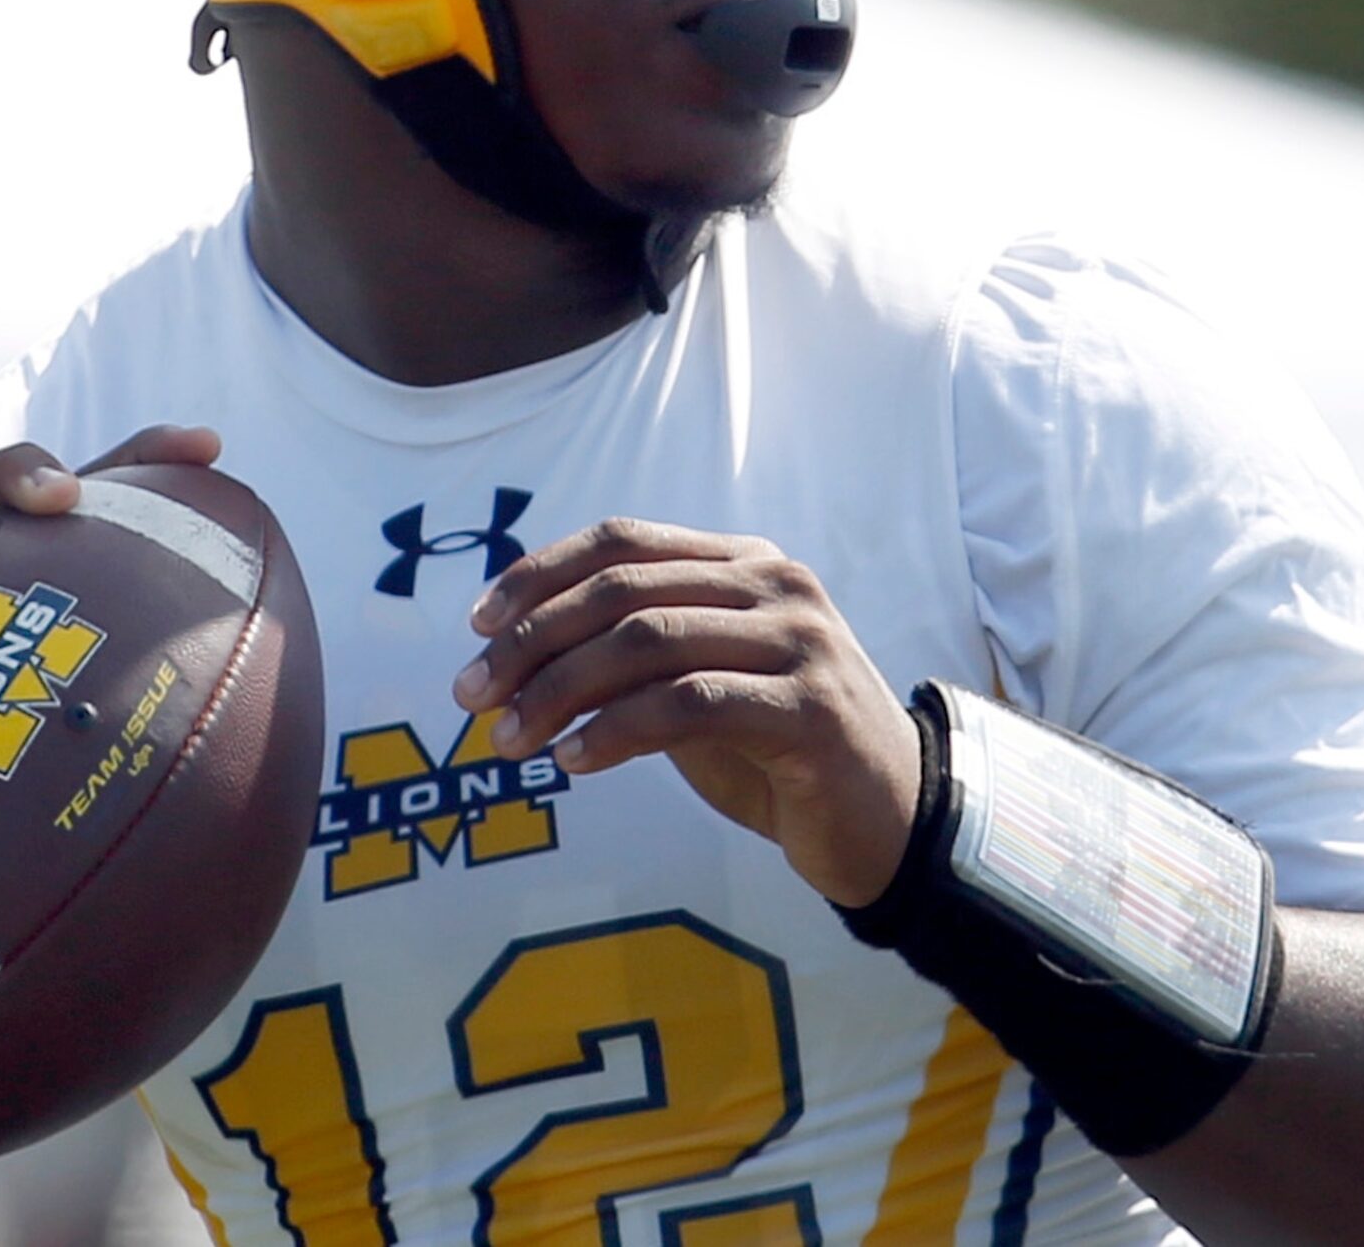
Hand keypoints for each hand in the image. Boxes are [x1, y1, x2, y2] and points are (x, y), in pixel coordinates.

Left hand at [453, 518, 921, 907]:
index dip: (539, 575)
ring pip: (646, 640)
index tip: (475, 625)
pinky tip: (575, 761)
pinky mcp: (810, 707)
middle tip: (472, 695)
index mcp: (745, 563)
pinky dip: (616, 730)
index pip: (621, 541)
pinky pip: (688, 704)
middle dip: (531, 642)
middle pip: (622, 589)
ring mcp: (800, 640)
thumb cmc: (778, 756)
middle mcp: (776, 585)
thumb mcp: (694, 691)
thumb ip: (629, 660)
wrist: (892, 822)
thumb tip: (512, 652)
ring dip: (558, 691)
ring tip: (510, 738)